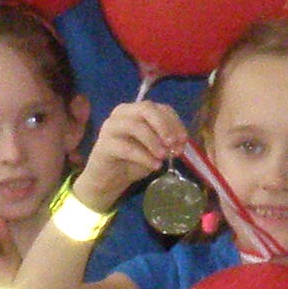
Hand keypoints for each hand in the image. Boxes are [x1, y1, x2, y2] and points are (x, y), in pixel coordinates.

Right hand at [75, 97, 193, 211]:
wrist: (109, 179)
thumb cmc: (134, 161)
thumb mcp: (155, 150)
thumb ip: (166, 143)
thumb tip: (179, 143)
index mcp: (137, 110)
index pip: (161, 108)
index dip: (175, 123)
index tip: (183, 140)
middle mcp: (123, 113)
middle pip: (146, 108)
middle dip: (164, 125)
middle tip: (173, 143)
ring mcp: (111, 127)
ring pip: (135, 126)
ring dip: (154, 141)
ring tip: (163, 157)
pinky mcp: (103, 144)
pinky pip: (126, 147)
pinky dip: (144, 156)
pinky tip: (155, 166)